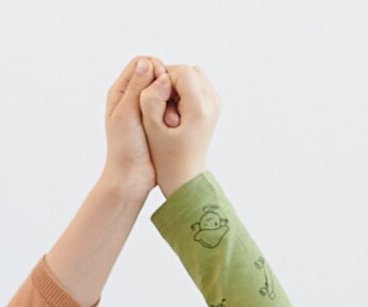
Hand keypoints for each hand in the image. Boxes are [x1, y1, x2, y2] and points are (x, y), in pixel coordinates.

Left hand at [102, 55, 165, 199]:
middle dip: (166, 83)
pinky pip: (172, 106)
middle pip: (156, 74)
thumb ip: (136, 88)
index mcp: (121, 92)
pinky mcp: (159, 122)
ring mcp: (147, 109)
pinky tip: (177, 121)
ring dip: (173, 98)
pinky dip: (176, 109)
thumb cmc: (124, 149)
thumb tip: (146, 63)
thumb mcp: (127, 115)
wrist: (131, 178)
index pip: (141, 63)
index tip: (162, 82)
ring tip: (172, 116)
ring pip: (166, 90)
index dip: (155, 67)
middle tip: (170, 99)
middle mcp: (133, 97)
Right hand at [140, 64, 221, 198]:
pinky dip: (186, 91)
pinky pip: (199, 84)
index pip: (182, 71)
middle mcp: (213, 103)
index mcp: (200, 109)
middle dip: (172, 81)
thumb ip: (151, 99)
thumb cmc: (166, 158)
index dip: (164, 78)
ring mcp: (216, 104)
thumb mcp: (152, 130)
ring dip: (179, 85)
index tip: (155, 97)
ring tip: (169, 108)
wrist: (185, 175)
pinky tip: (176, 109)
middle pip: (190, 71)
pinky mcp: (214, 105)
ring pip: (195, 75)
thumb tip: (160, 76)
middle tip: (162, 104)